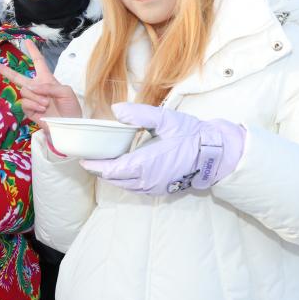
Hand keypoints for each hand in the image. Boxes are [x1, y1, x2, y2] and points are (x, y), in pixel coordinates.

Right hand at [0, 40, 81, 128]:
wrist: (68, 127)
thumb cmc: (70, 108)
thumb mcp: (66, 92)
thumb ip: (50, 86)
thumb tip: (32, 87)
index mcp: (47, 79)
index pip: (38, 62)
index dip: (33, 51)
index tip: (27, 41)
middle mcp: (37, 87)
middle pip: (16, 76)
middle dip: (3, 69)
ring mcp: (31, 99)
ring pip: (25, 91)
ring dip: (36, 97)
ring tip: (47, 104)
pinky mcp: (28, 110)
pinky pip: (24, 102)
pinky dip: (33, 104)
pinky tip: (42, 109)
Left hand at [79, 103, 245, 195]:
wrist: (214, 154)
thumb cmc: (191, 136)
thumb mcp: (166, 120)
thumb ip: (140, 115)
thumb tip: (117, 110)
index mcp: (146, 164)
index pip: (112, 170)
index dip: (95, 166)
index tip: (84, 160)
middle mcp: (147, 179)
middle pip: (115, 179)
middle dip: (101, 170)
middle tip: (92, 158)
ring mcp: (154, 187)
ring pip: (125, 185)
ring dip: (113, 176)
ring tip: (105, 163)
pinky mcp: (160, 190)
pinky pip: (136, 188)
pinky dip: (126, 180)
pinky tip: (125, 169)